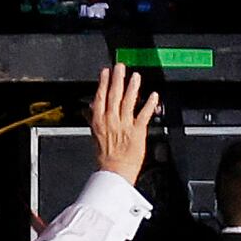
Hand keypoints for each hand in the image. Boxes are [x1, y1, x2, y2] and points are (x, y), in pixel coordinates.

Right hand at [85, 59, 158, 187]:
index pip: (100, 97)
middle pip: (114, 96)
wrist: (114, 173)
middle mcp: (111, 121)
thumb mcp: (94, 135)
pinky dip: (148, 104)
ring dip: (132, 88)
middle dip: (117, 80)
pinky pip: (143, 115)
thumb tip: (88, 109)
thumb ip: (92, 119)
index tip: (106, 72)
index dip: (103, 83)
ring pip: (128, 102)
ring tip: (136, 77)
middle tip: (121, 67)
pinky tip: (153, 95)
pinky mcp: (137, 131)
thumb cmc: (105, 157)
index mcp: (98, 121)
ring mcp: (124, 125)